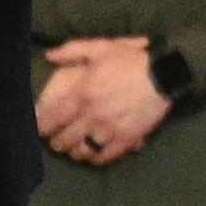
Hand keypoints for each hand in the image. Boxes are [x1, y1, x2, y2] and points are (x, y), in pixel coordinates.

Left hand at [39, 36, 172, 163]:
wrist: (165, 74)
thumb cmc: (131, 59)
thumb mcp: (100, 47)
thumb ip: (72, 51)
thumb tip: (49, 55)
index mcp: (83, 93)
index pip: (53, 118)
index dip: (43, 127)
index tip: (40, 129)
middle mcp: (92, 115)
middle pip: (65, 138)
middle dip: (57, 142)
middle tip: (56, 141)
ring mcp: (109, 129)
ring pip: (83, 150)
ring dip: (74, 152)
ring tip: (73, 150)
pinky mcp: (126, 139)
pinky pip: (105, 156)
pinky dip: (96, 158)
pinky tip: (93, 155)